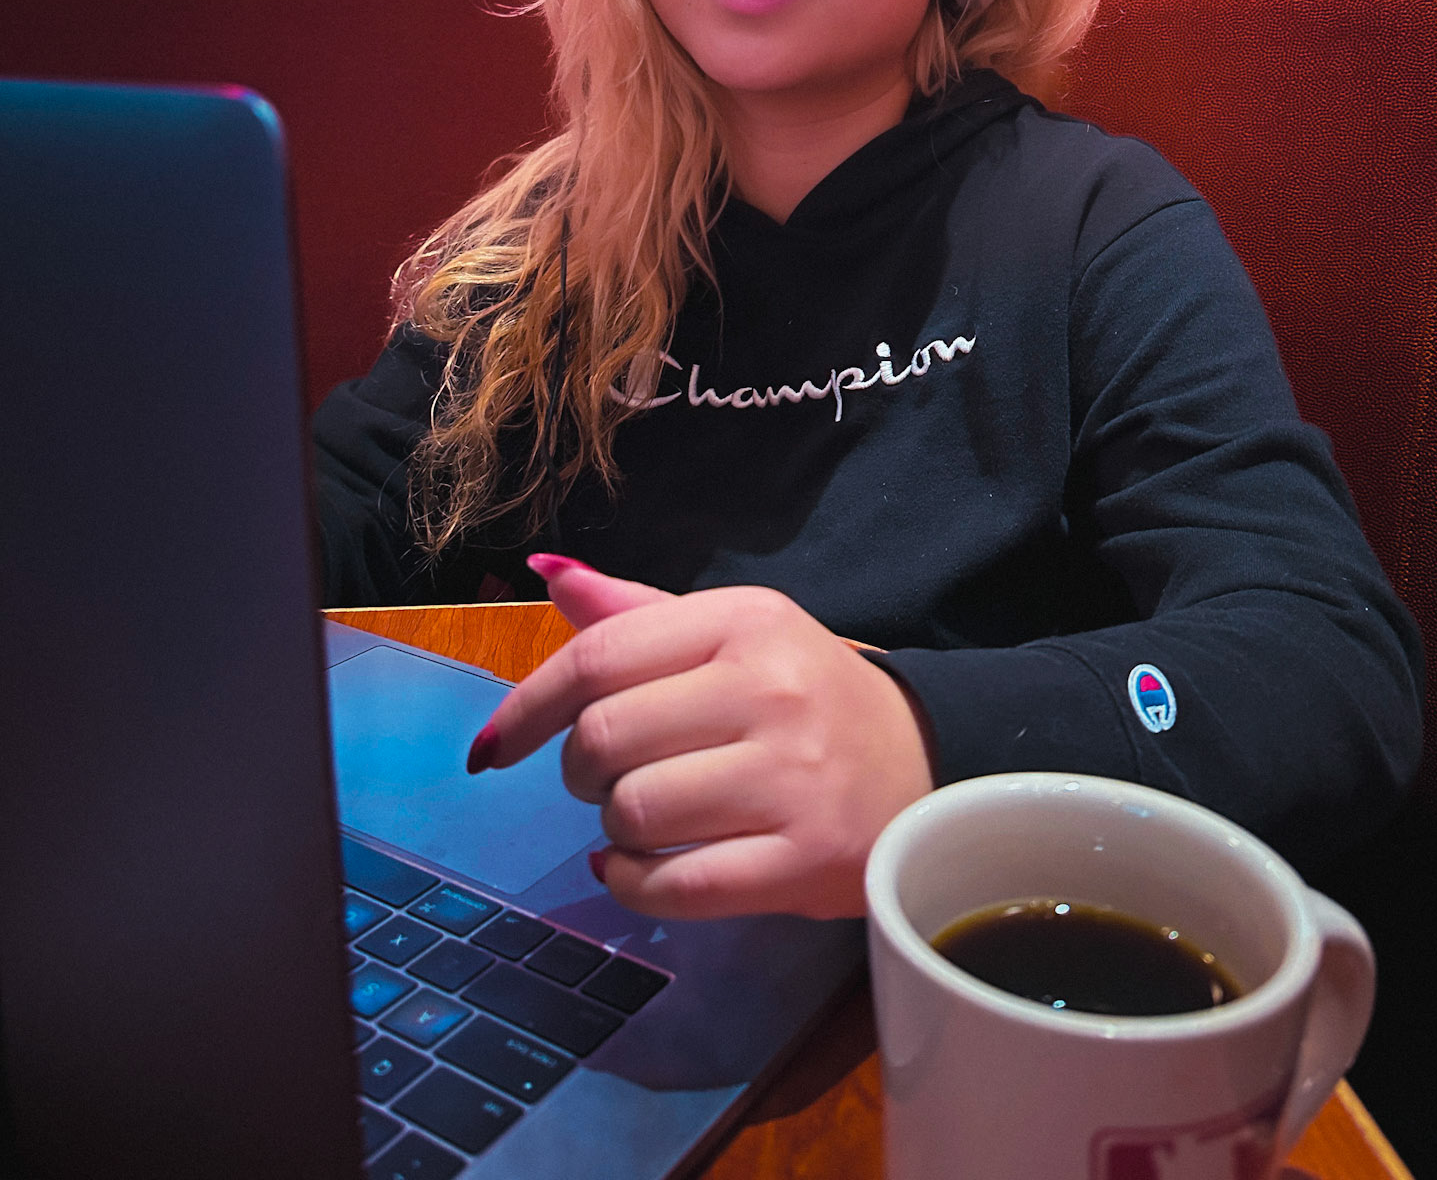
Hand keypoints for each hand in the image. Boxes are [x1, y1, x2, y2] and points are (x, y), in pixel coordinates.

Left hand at [465, 556, 935, 920]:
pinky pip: (674, 886)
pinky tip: (639, 868)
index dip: (526, 708)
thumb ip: (636, 612)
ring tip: (645, 818)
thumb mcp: (732, 634)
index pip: (598, 657)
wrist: (924, 763)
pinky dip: (633, 884)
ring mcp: (791, 778)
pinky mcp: (805, 861)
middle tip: (608, 777)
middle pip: (603, 740)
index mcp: (744, 620)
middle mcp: (769, 689)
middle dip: (581, 771)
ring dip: (614, 828)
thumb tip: (545, 570)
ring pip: (633, 814)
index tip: (493, 748)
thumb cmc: (806, 696)